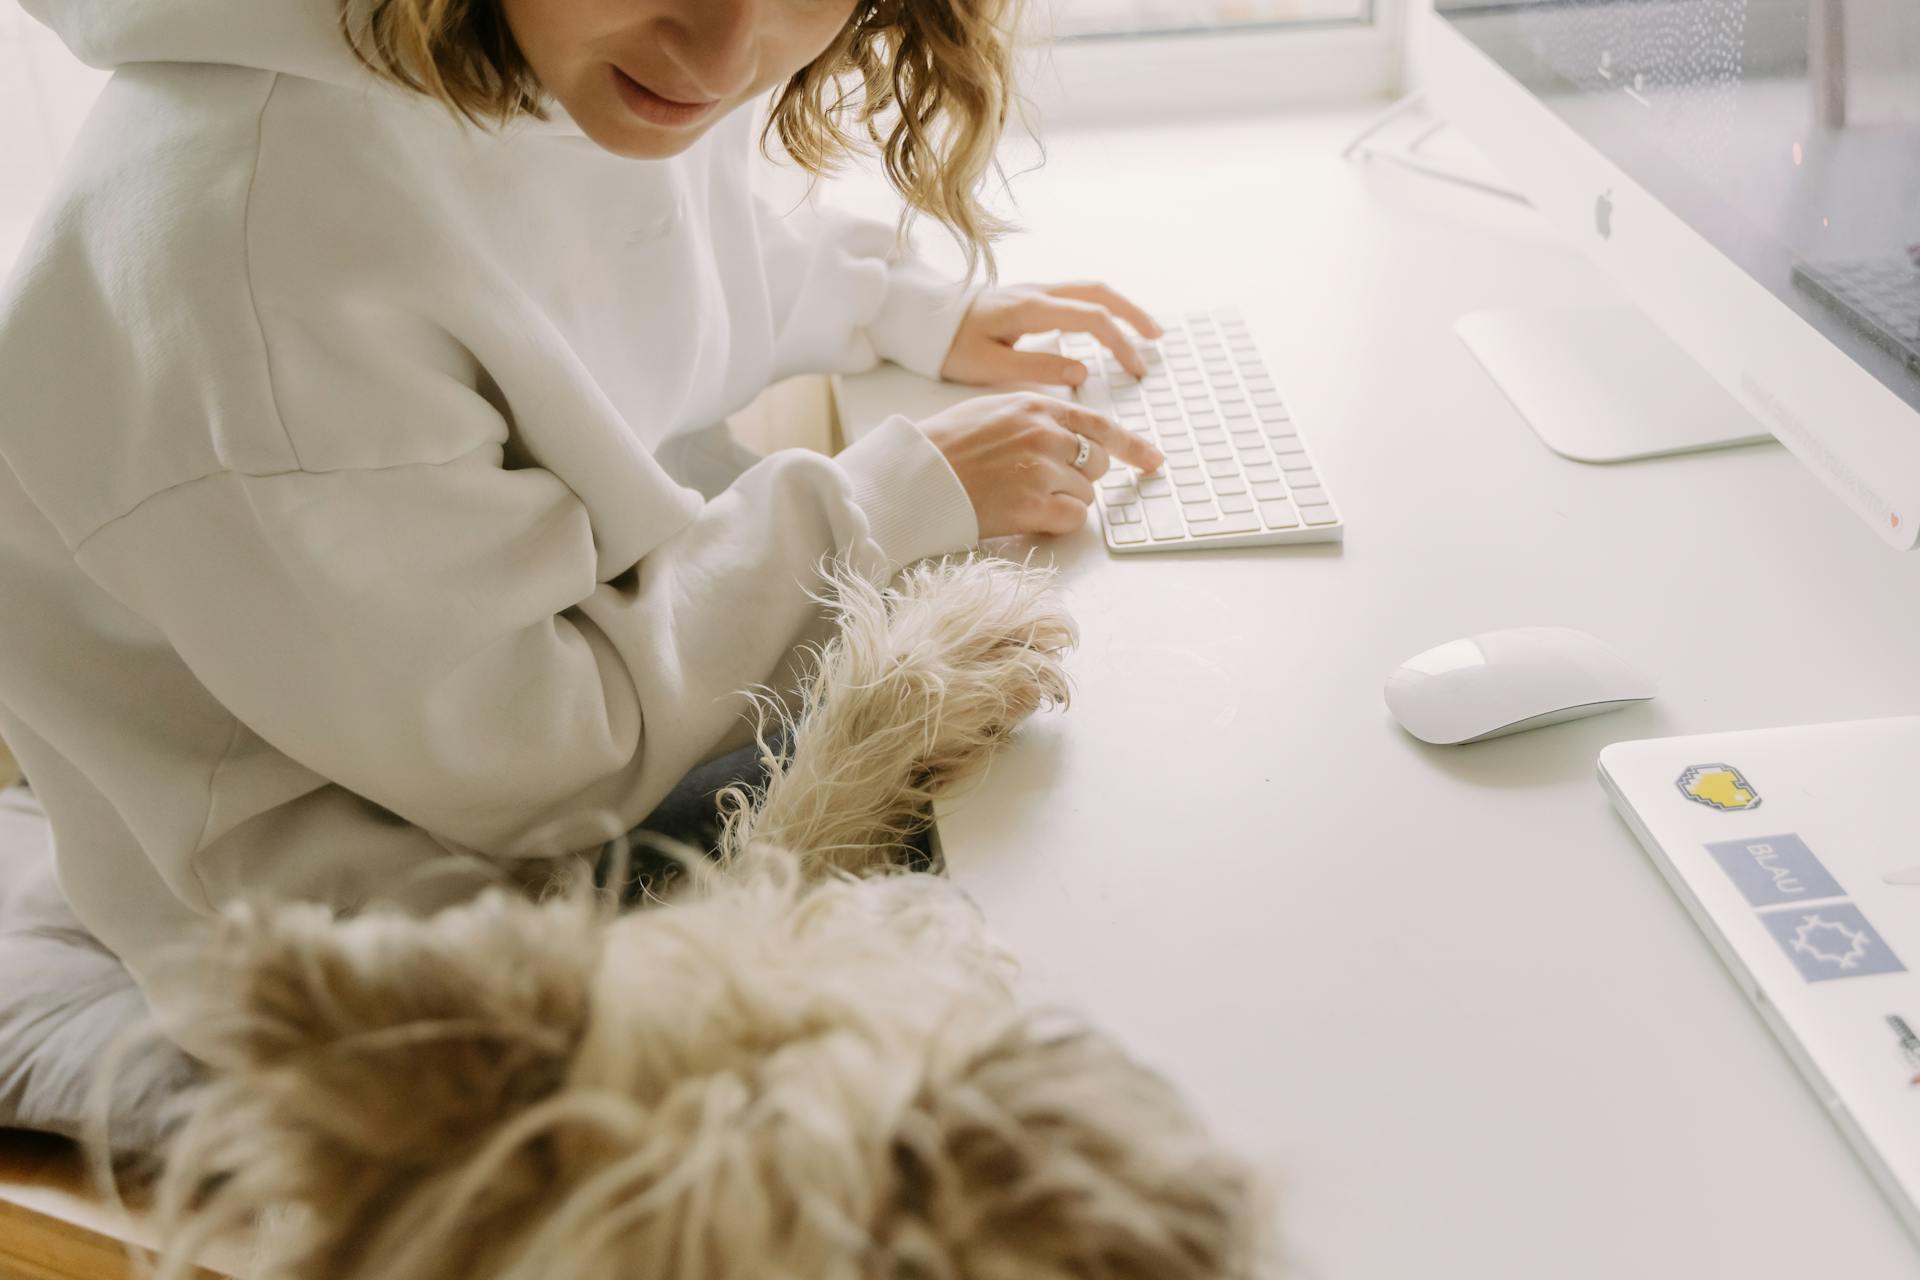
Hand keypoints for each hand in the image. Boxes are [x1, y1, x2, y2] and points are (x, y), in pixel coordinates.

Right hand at [921, 392, 1164, 539]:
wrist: (915, 475)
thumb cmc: (948, 444)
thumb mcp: (997, 409)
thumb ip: (1039, 415)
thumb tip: (1074, 434)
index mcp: (1039, 407)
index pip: (1103, 426)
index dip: (1135, 447)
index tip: (1154, 461)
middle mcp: (1046, 435)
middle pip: (1099, 464)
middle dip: (1080, 476)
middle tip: (1043, 482)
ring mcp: (1040, 470)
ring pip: (1086, 495)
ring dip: (1062, 500)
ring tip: (1022, 495)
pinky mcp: (1031, 506)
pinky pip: (1072, 519)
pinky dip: (1056, 521)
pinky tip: (1028, 514)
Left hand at [939, 281, 1164, 386]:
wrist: (924, 321)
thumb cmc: (952, 346)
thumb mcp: (990, 366)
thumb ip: (1037, 368)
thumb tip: (1082, 370)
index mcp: (1031, 309)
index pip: (1091, 318)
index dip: (1120, 343)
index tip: (1136, 369)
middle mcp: (1038, 292)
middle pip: (1099, 293)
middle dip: (1132, 314)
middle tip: (1156, 339)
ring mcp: (1035, 291)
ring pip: (1090, 290)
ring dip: (1120, 307)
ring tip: (1142, 332)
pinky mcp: (1030, 297)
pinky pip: (1075, 296)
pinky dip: (1100, 308)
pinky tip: (1107, 327)